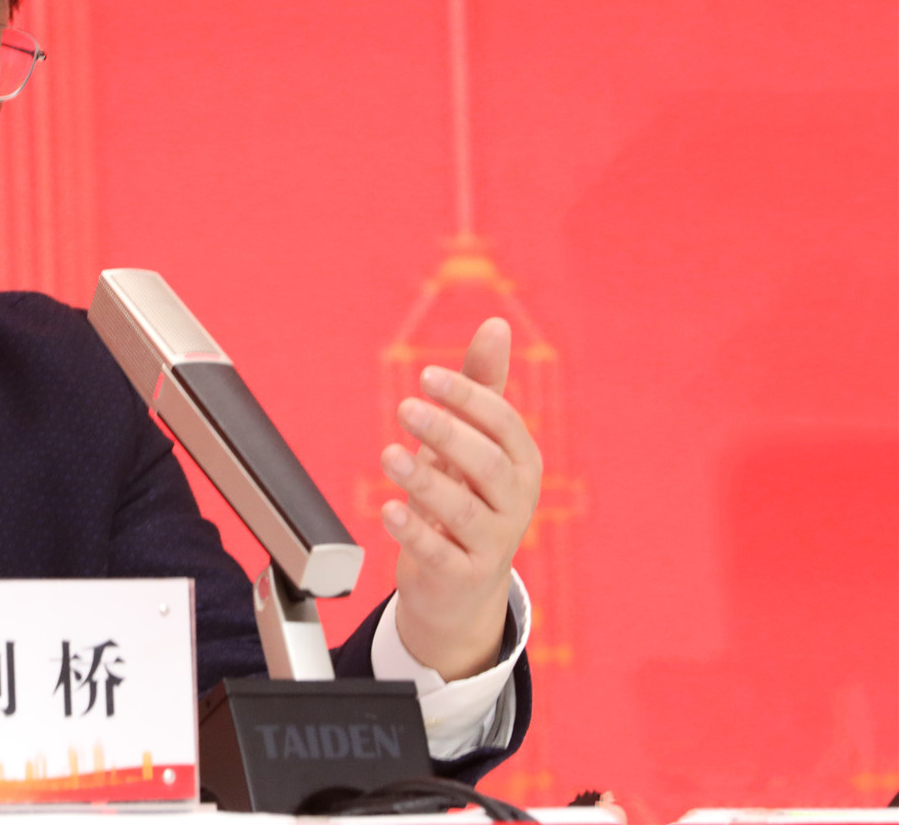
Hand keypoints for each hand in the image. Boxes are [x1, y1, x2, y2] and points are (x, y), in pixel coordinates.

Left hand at [380, 317, 541, 680]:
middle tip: (405, 408)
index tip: (426, 376)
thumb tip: (496, 324)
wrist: (460, 584)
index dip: (468, 397)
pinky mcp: (463, 575)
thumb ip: (482, 387)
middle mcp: (515, 501)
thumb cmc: (468, 497)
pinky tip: (387, 510)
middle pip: (487, 464)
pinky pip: (440, 554)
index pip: (504, 424)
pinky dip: (413, 532)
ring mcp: (493, 542)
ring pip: (463, 510)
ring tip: (389, 456)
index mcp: (521, 462)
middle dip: (447, 433)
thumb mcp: (474, 442)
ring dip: (424, 480)